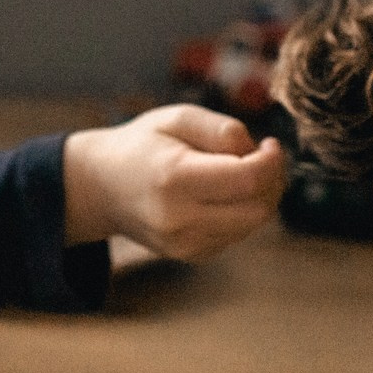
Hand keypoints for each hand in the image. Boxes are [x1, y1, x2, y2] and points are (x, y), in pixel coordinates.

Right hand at [62, 105, 287, 260]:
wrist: (101, 186)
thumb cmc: (142, 144)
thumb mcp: (176, 117)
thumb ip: (220, 128)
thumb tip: (257, 152)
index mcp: (174, 179)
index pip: (248, 180)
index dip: (271, 162)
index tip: (270, 144)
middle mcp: (179, 219)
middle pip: (258, 208)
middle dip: (272, 180)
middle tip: (261, 157)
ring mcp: (184, 243)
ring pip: (252, 224)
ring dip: (259, 197)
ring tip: (239, 171)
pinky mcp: (190, 255)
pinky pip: (237, 234)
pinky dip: (242, 212)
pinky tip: (223, 193)